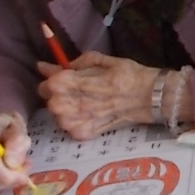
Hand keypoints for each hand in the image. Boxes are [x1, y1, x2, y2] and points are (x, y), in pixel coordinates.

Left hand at [37, 52, 158, 139]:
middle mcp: (76, 104)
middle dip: (57, 95)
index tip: (62, 76)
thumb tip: (45, 66)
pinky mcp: (86, 134)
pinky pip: (68, 129)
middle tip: (74, 90)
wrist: (149, 96)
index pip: (49, 83)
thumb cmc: (127, 74)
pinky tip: (87, 115)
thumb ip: (73, 63)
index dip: (52, 78)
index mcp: (78, 83)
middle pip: (50, 101)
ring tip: (82, 103)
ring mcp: (80, 121)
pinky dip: (74, 122)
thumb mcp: (102, 60)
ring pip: (57, 117)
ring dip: (65, 110)